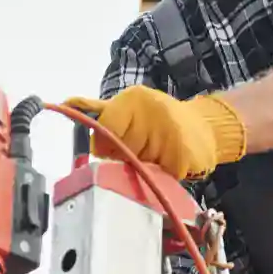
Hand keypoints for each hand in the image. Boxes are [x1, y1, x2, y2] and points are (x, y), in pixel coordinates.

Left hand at [63, 85, 246, 179]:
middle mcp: (151, 110)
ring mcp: (168, 130)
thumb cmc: (159, 120)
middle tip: (142, 148)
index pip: (105, 129)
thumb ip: (101, 111)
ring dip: (145, 166)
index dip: (108, 143)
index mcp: (134, 99)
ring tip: (157, 154)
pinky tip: (169, 162)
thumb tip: (67, 103)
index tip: (117, 145)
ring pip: (139, 164)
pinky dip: (163, 174)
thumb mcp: (129, 109)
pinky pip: (160, 174)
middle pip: (121, 149)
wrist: (204, 127)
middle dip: (128, 155)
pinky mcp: (182, 152)